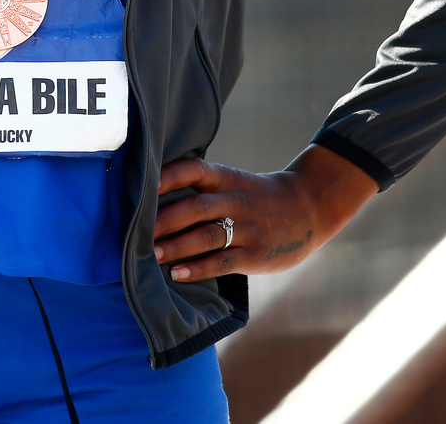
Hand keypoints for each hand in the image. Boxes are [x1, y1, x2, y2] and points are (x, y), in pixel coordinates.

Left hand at [153, 144, 377, 281]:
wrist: (309, 207)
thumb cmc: (257, 196)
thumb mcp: (233, 182)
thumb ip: (202, 188)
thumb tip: (152, 198)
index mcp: (226, 178)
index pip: (193, 170)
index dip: (167, 176)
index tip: (142, 185)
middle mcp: (235, 200)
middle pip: (195, 207)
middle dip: (164, 220)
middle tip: (135, 232)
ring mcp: (247, 228)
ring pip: (206, 236)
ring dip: (176, 246)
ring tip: (151, 255)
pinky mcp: (255, 253)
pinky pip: (223, 262)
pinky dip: (199, 269)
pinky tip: (178, 274)